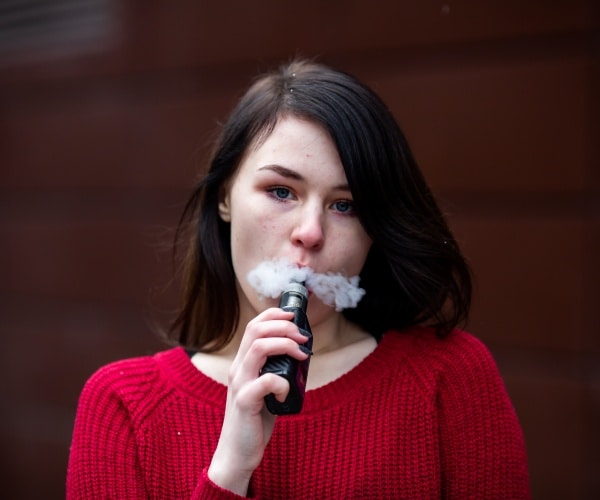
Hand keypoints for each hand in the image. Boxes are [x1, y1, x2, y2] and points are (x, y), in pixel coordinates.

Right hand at [207, 308, 310, 494]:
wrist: (237, 453)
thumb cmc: (254, 421)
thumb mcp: (264, 389)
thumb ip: (275, 371)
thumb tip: (301, 354)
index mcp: (243, 363)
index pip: (254, 325)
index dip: (274, 314)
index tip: (294, 316)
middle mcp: (238, 368)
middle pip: (256, 330)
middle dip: (284, 326)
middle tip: (303, 338)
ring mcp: (240, 384)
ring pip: (259, 348)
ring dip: (286, 345)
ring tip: (302, 356)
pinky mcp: (245, 402)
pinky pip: (267, 381)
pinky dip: (284, 383)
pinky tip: (287, 395)